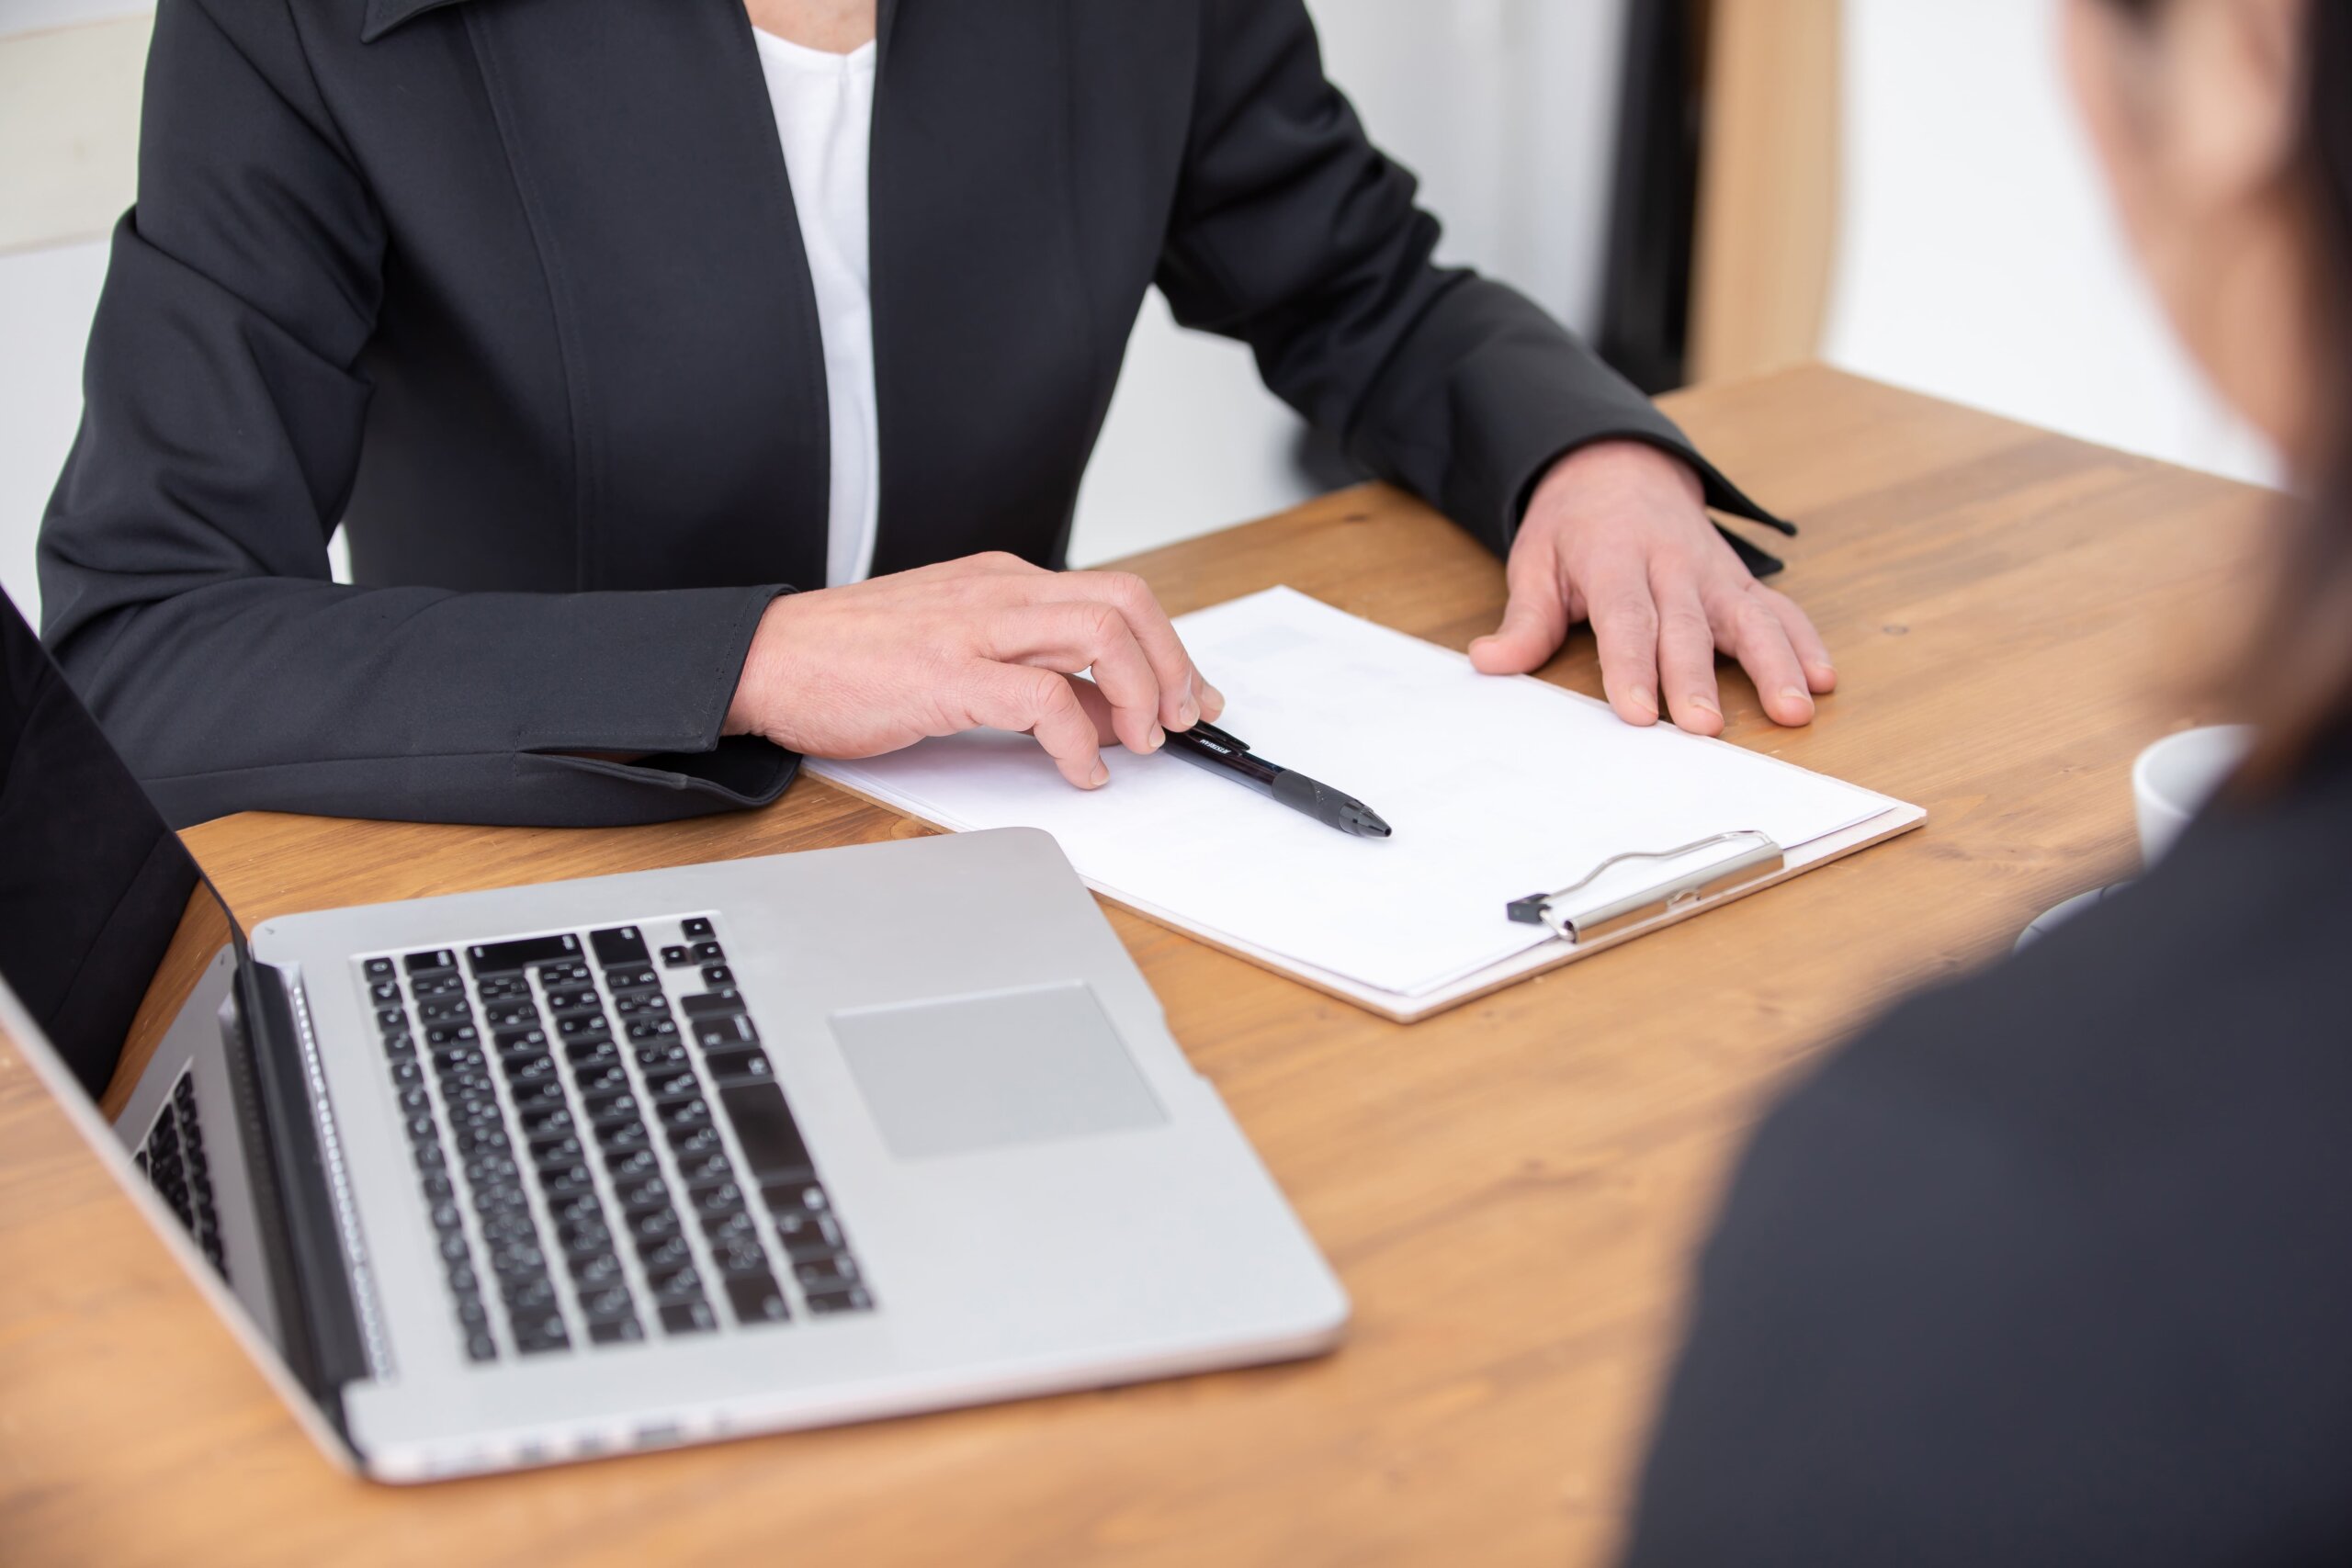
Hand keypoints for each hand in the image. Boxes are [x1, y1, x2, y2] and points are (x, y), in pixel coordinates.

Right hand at [725, 552, 1224, 787]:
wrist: (767, 659)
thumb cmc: (854, 661)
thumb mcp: (961, 653)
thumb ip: (1034, 674)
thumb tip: (1105, 713)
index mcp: (1005, 581)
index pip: (1118, 595)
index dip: (1169, 649)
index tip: (1191, 697)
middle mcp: (999, 590)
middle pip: (1127, 601)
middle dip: (1171, 665)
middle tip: (1179, 722)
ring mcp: (974, 626)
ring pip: (1100, 631)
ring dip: (1138, 691)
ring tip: (1139, 742)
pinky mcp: (947, 674)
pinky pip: (1043, 698)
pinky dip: (1080, 741)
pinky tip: (1082, 771)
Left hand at [1468, 440, 1835, 734]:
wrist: (1619, 465)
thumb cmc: (1574, 526)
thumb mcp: (1535, 561)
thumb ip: (1524, 620)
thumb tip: (1490, 662)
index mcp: (1615, 559)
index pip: (1626, 618)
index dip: (1633, 666)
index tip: (1639, 711)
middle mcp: (1671, 565)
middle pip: (1688, 627)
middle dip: (1698, 679)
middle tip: (1707, 728)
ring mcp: (1712, 572)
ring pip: (1749, 618)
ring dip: (1775, 664)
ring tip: (1794, 708)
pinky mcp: (1739, 580)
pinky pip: (1778, 608)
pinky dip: (1804, 641)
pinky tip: (1822, 677)